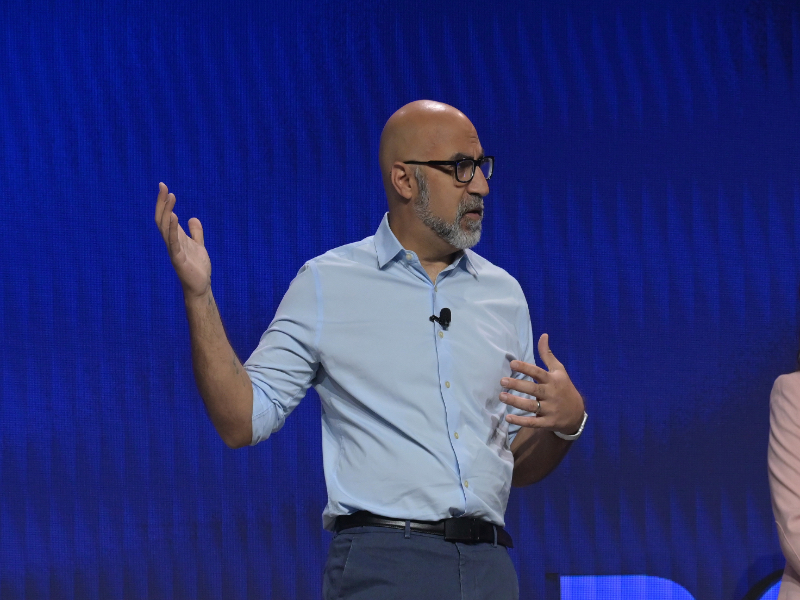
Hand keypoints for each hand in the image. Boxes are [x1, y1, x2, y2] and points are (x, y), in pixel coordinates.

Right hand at [154, 182, 211, 298]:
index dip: (164, 202)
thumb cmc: (197, 267)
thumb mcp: (199, 245)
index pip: (166, 216)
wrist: (201, 286)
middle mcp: (171, 242)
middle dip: (162, 203)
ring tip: (170, 197)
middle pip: (162, 219)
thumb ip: (196, 233)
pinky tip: (175, 217)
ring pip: (165, 228)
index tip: (164, 186)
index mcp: (176, 237)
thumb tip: (193, 218)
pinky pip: (173, 242)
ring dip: (167, 212)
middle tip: (164, 187)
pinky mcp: (179, 259)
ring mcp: (174, 250)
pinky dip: (173, 229)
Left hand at [499, 333, 584, 434]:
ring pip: (531, 406)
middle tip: (502, 381)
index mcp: (553, 380)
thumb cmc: (564, 388)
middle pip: (533, 389)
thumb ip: (547, 355)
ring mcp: (550, 409)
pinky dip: (521, 421)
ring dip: (516, 402)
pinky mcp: (548, 422)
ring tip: (502, 396)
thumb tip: (543, 335)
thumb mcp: (559, 370)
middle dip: (518, 385)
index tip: (512, 363)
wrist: (577, 414)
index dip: (526, 368)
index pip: (538, 373)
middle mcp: (551, 394)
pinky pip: (533, 422)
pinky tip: (508, 417)